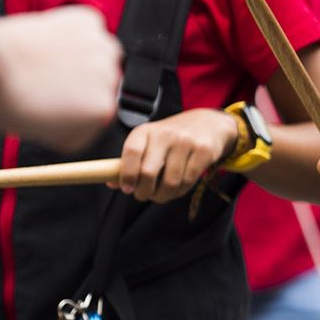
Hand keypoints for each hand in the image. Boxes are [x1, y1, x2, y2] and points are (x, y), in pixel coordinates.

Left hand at [0, 5, 121, 152]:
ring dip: (81, 57)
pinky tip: (50, 42)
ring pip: (98, 55)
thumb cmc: (4, 99)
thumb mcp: (44, 131)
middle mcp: (110, 78)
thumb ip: (71, 125)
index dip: (73, 114)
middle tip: (48, 83)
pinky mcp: (88, 21)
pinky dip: (73, 33)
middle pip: (101, 84)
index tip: (56, 109)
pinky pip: (88, 29)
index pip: (96, 117)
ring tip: (49, 61)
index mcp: (102, 111)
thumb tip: (75, 116)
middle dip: (79, 84)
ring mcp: (101, 47)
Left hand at [114, 107, 236, 202]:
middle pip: (149, 172)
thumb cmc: (171, 138)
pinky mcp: (203, 151)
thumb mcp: (149, 142)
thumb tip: (111, 183)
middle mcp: (165, 134)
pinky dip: (179, 192)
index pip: (131, 151)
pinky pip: (188, 181)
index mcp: (145, 131)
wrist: (208, 123)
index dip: (126, 174)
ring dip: (163, 195)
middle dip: (144, 192)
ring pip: (170, 182)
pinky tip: (176, 188)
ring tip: (161, 194)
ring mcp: (186, 142)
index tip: (127, 189)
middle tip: (143, 196)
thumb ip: (131, 161)